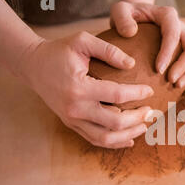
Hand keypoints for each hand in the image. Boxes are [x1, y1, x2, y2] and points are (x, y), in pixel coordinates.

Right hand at [18, 31, 153, 148]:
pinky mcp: (71, 125)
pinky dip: (114, 142)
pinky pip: (95, 140)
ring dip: (129, 134)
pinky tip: (129, 138)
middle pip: (114, 123)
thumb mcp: (82, 41)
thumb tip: (132, 64)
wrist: (32, 66)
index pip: (116, 94)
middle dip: (137, 118)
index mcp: (79, 87)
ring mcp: (72, 120)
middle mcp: (75, 108)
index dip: (137, 93)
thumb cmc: (59, 51)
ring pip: (106, 138)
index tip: (150, 90)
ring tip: (144, 126)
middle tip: (151, 111)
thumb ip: (109, 50)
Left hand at [110, 1, 184, 97]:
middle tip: (171, 80)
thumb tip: (131, 33)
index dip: (168, 52)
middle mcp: (182, 28)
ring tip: (176, 87)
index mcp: (168, 16)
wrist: (134, 19)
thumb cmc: (126, 16)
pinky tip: (184, 94)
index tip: (158, 69)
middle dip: (184, 66)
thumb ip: (121, 18)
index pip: (173, 33)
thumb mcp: (119, 10)